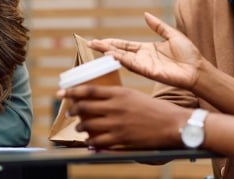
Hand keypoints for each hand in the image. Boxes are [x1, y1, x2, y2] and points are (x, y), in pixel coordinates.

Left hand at [59, 85, 188, 148]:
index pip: (89, 90)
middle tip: (70, 112)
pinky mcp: (121, 138)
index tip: (60, 92)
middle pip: (84, 107)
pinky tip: (89, 142)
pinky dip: (90, 142)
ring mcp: (117, 123)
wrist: (172, 124)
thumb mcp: (134, 95)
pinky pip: (98, 141)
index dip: (71, 91)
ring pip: (88, 124)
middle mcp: (115, 106)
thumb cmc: (155, 109)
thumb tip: (100, 100)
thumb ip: (116, 97)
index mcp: (119, 92)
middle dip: (73, 110)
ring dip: (80, 127)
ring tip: (80, 128)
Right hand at [88, 12, 203, 90]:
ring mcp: (145, 65)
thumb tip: (145, 15)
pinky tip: (112, 54)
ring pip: (123, 58)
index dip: (112, 43)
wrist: (198, 69)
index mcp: (147, 49)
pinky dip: (122, 59)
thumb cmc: (189, 54)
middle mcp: (143, 58)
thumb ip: (158, 26)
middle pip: (119, 51)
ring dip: (110, 53)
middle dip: (105, 48)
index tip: (98, 41)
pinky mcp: (149, 72)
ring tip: (97, 47)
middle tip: (90, 44)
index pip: (125, 45)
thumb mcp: (172, 35)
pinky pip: (133, 65)